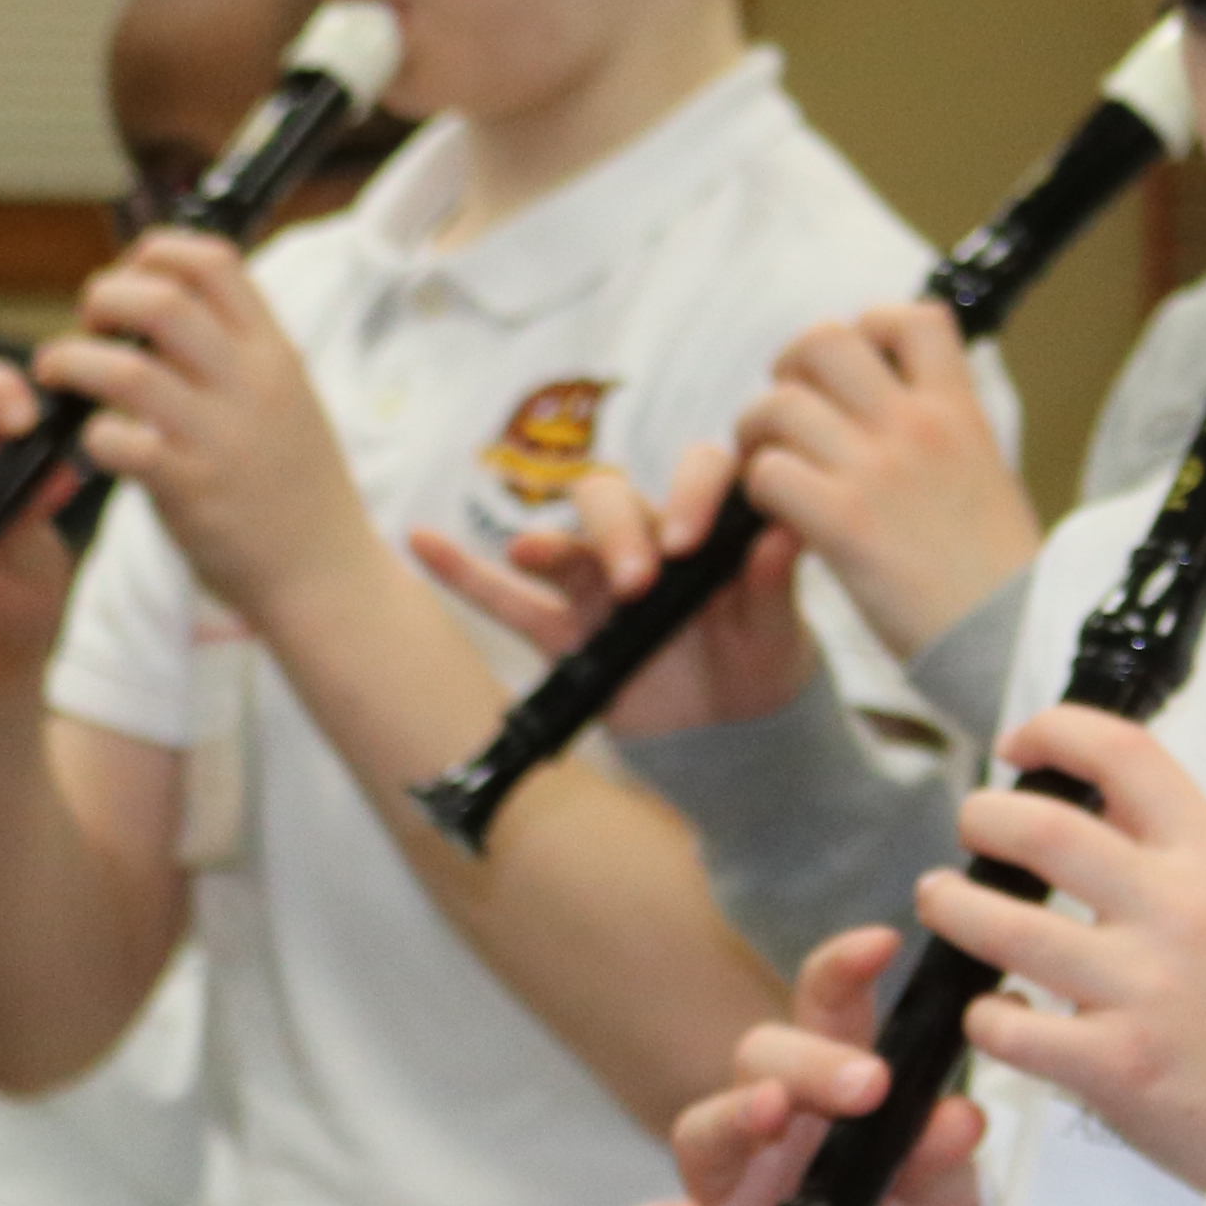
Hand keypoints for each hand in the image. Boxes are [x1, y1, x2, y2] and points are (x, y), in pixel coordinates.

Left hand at [31, 232, 379, 627]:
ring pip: (124, 369)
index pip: (212, 261)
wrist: (328, 574)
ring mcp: (221, 438)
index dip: (153, 255)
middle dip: (102, 299)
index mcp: (275, 354)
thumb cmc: (297, 488)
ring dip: (71, 362)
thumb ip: (237, 353)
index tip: (131, 285)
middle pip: (159, 299)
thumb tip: (165, 306)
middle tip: (89, 330)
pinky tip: (95, 445)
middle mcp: (251, 385)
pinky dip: (90, 436)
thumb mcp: (289, 399)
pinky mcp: (191, 490)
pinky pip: (116, 443)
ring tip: (61, 376)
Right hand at [417, 447, 815, 737]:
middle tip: (636, 580)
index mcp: (710, 526)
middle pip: (613, 496)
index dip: (691, 493)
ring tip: (534, 553)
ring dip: (548, 543)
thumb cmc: (763, 661)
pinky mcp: (565, 631)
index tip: (690, 542)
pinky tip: (421, 541)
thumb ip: (773, 584)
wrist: (733, 732)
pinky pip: (507, 599)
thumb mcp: (778, 631)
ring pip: (561, 542)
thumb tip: (785, 533)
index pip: (698, 473)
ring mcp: (598, 583)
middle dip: (617, 528)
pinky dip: (463, 572)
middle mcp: (648, 539)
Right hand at [616, 928, 984, 1205]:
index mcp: (832, 1092)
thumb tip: (960, 1116)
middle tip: (867, 1082)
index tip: (882, 942)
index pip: (826, 1012)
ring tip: (772, 1112)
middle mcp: (768, 1128)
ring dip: (734, 1117)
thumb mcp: (942, 1195)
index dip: (843, 971)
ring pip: (701, 1134)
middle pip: (760, 1062)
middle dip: (808, 1060)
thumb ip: (943, 1155)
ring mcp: (723, 1191)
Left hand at [735, 302, 1036, 660]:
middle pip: (823, 342)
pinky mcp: (842, 523)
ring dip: (758, 435)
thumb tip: (900, 404)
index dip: (869, 328)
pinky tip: (777, 515)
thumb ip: (943, 432)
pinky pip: (766, 473)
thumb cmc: (998, 573)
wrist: (1010, 641)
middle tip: (792, 415)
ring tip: (770, 468)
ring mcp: (877, 471)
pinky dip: (757, 490)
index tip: (859, 369)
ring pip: (777, 405)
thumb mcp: (988, 475)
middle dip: (790, 371)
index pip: (909, 318)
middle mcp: (917, 426)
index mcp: (959, 411)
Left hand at [920, 708, 1205, 1189]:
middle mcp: (1177, 911)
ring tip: (943, 902)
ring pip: (1000, 924)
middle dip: (981, 818)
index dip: (1054, 731)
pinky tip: (993, 1010)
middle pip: (1039, 829)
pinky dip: (983, 1014)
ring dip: (951, 906)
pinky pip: (1005, 1026)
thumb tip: (1096, 790)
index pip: (1124, 754)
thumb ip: (1176, 845)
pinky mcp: (1112, 1065)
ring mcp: (1141, 989)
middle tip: (971, 830)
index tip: (1021, 746)